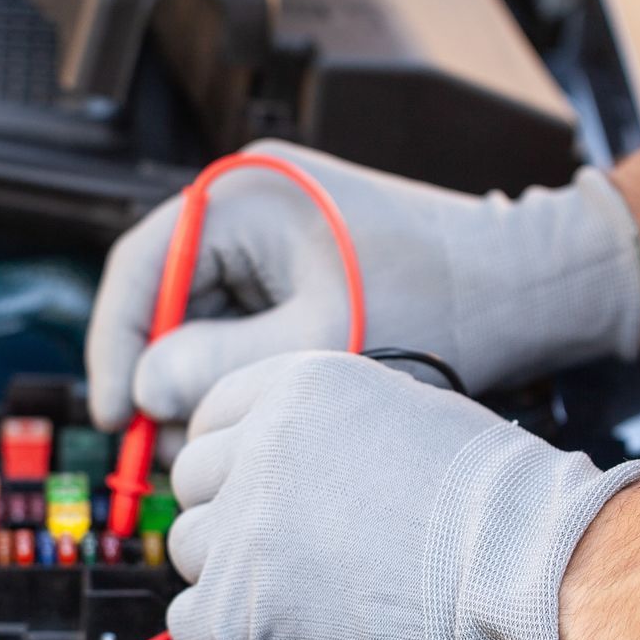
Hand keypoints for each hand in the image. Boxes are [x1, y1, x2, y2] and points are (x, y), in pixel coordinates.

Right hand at [85, 140, 639, 430]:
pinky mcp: (291, 262)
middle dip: (162, 376)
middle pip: (163, 298)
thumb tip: (144, 391)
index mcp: (244, 193)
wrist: (525, 282)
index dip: (116, 346)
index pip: (140, 267)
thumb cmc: (441, 295)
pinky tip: (248, 414)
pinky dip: (233, 370)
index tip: (115, 414)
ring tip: (218, 440)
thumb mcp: (319, 340)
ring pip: (197, 317)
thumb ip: (220, 365)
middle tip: (169, 446)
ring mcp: (268, 232)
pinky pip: (235, 319)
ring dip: (198, 380)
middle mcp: (246, 202)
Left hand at [165, 352, 639, 639]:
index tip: (254, 488)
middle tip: (289, 548)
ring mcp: (244, 527)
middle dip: (231, 515)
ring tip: (304, 593)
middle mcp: (261, 445)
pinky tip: (285, 635)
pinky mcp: (239, 607)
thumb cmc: (501, 509)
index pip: (210, 415)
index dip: (233, 459)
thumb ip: (324, 426)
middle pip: (192, 482)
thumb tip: (279, 453)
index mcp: (300, 388)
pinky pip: (189, 622)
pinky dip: (228, 637)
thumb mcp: (404, 415)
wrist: (535, 581)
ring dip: (230, 576)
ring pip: (187, 550)